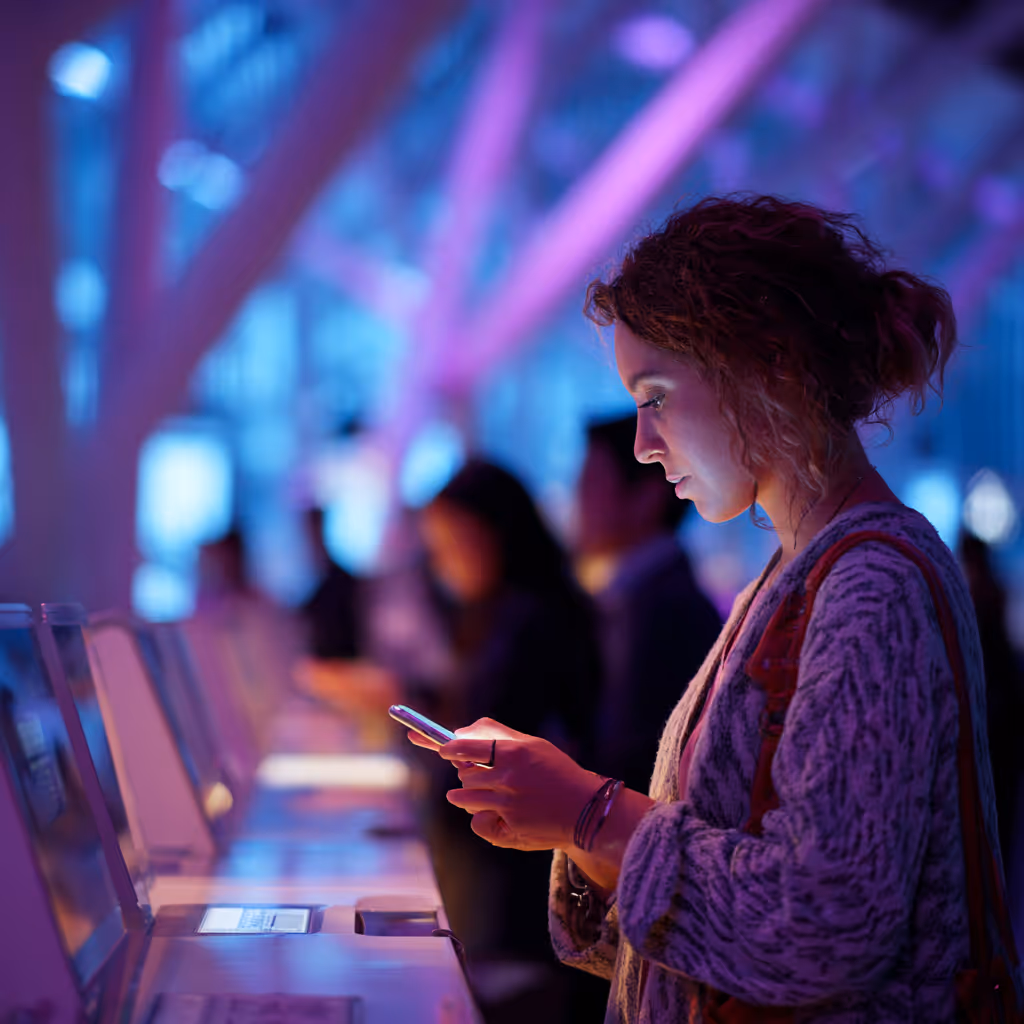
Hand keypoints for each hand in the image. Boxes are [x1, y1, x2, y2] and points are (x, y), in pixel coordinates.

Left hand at [434, 718, 601, 851]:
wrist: (585, 809)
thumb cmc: (557, 772)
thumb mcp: (532, 744)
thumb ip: (497, 734)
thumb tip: (460, 733)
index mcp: (514, 753)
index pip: (467, 748)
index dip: (451, 749)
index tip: (445, 750)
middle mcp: (509, 779)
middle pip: (465, 775)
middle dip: (466, 774)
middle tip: (478, 775)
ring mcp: (508, 806)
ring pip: (465, 800)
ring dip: (465, 797)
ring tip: (475, 795)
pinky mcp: (509, 829)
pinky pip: (477, 823)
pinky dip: (479, 819)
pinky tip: (493, 814)